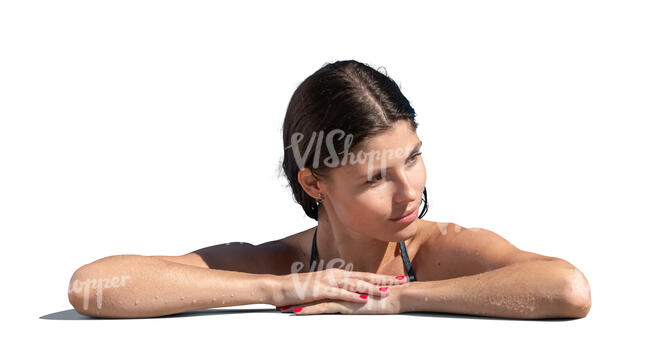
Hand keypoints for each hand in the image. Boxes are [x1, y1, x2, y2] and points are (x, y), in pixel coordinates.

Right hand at [269, 268, 408, 308]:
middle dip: (385, 279)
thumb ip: (336, 290)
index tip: (398, 279)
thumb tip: (349, 294)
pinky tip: (363, 298)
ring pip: (355, 284)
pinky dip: (353, 295)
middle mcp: (336, 275)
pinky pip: (340, 293)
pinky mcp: (321, 290)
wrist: (280, 287)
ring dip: (372, 287)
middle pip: (365, 277)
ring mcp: (329, 281)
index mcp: (338, 274)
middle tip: (402, 281)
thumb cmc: (300, 289)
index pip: (364, 276)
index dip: (382, 278)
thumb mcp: (322, 289)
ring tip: (387, 291)